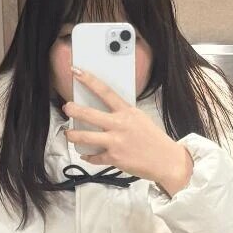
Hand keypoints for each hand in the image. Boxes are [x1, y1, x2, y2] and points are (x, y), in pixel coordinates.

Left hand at [62, 68, 192, 186]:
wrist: (166, 161)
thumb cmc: (153, 140)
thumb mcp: (140, 119)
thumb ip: (123, 115)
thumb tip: (105, 113)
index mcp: (127, 112)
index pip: (105, 92)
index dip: (89, 80)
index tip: (77, 72)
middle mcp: (120, 124)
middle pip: (89, 114)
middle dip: (73, 109)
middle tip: (67, 107)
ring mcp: (116, 142)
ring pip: (86, 137)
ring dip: (73, 135)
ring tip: (68, 133)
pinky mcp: (114, 158)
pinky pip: (95, 157)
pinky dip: (89, 157)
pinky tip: (86, 155)